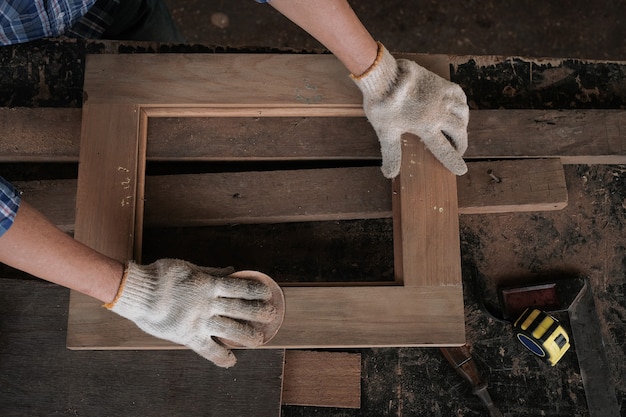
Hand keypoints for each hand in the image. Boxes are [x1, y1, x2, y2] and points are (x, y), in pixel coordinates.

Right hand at [105, 259, 278, 367]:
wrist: (138, 292)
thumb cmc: (161, 275)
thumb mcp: (190, 267)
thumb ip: (212, 271)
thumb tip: (231, 270)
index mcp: (209, 284)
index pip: (240, 287)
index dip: (256, 290)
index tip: (267, 292)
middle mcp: (209, 303)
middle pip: (241, 308)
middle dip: (259, 312)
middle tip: (272, 315)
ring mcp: (200, 321)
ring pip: (231, 330)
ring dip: (248, 335)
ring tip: (260, 340)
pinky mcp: (189, 336)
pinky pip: (209, 349)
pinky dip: (221, 356)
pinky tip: (232, 361)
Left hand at [351, 43, 468, 177]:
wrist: (384, 77)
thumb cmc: (383, 106)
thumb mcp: (385, 133)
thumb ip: (391, 154)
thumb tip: (389, 174)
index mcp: (426, 127)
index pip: (444, 150)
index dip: (453, 161)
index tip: (461, 170)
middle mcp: (439, 113)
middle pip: (458, 132)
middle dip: (460, 143)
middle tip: (458, 150)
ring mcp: (442, 97)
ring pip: (463, 113)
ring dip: (463, 125)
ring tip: (459, 130)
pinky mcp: (441, 83)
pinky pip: (459, 95)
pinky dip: (462, 104)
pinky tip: (458, 106)